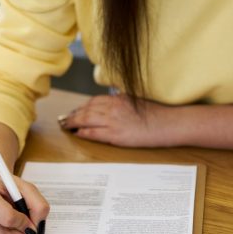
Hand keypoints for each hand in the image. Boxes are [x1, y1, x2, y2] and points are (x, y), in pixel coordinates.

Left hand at [58, 94, 175, 146]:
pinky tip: (77, 134)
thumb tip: (114, 100)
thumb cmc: (157, 114)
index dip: (81, 107)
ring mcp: (114, 121)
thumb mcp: (136, 101)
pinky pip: (94, 133)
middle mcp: (113, 107)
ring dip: (74, 123)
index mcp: (118, 99)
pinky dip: (84, 133)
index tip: (74, 111)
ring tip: (66, 126)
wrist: (169, 123)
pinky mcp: (116, 134)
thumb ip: (122, 101)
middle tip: (64, 119)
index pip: (93, 101)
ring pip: (86, 120)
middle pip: (86, 110)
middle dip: (73, 115)